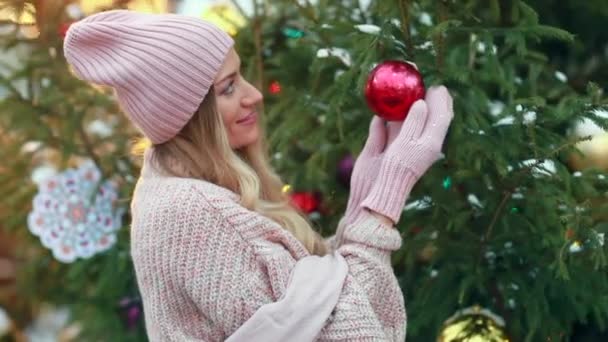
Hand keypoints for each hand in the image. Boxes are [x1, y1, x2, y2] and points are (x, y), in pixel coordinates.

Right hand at [360, 86, 453, 222]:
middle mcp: (418, 142)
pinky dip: (385, 116)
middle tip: (421, 80)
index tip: (437, 84)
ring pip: (405, 119)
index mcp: (431, 143)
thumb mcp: (407, 143)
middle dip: (425, 97)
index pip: (442, 116)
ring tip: (402, 88)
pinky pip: (386, 126)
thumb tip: (422, 102)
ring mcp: (400, 144)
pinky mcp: (383, 146)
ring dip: (403, 104)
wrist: (376, 191)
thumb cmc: (395, 169)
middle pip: (426, 115)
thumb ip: (415, 122)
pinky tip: (382, 107)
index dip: (441, 99)